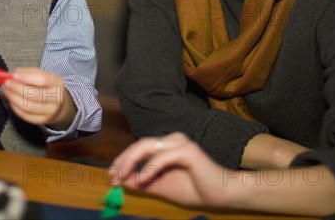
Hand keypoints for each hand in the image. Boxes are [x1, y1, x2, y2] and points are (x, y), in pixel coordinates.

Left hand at [2, 68, 76, 129]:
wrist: (58, 103)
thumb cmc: (46, 86)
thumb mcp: (42, 75)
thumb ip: (29, 73)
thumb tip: (14, 74)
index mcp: (57, 83)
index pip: (43, 80)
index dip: (27, 77)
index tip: (14, 75)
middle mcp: (57, 98)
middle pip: (35, 95)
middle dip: (17, 88)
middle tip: (7, 83)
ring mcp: (50, 111)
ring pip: (29, 107)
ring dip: (14, 98)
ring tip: (7, 91)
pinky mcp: (42, 120)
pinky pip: (25, 115)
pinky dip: (15, 107)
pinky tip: (11, 100)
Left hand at [110, 133, 334, 216]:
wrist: (222, 193)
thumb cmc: (196, 189)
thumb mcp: (163, 187)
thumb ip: (144, 182)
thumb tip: (123, 179)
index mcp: (166, 147)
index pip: (139, 148)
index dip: (123, 161)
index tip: (111, 176)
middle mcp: (171, 141)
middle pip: (140, 144)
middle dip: (123, 160)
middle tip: (112, 176)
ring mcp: (180, 143)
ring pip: (148, 146)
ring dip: (131, 162)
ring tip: (122, 176)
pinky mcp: (187, 150)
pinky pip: (162, 157)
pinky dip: (149, 168)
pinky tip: (142, 179)